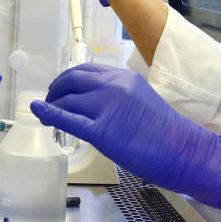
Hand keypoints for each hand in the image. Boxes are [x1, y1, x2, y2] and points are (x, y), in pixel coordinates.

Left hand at [31, 63, 220, 217]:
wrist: (183, 150)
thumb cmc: (166, 133)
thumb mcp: (142, 100)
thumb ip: (120, 97)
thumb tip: (98, 103)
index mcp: (124, 77)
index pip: (86, 71)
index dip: (68, 79)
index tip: (61, 88)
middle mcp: (112, 86)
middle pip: (72, 80)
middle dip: (56, 89)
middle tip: (49, 100)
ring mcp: (105, 107)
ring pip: (67, 100)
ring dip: (52, 105)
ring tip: (45, 113)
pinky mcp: (101, 130)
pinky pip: (67, 119)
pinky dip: (48, 113)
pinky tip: (38, 111)